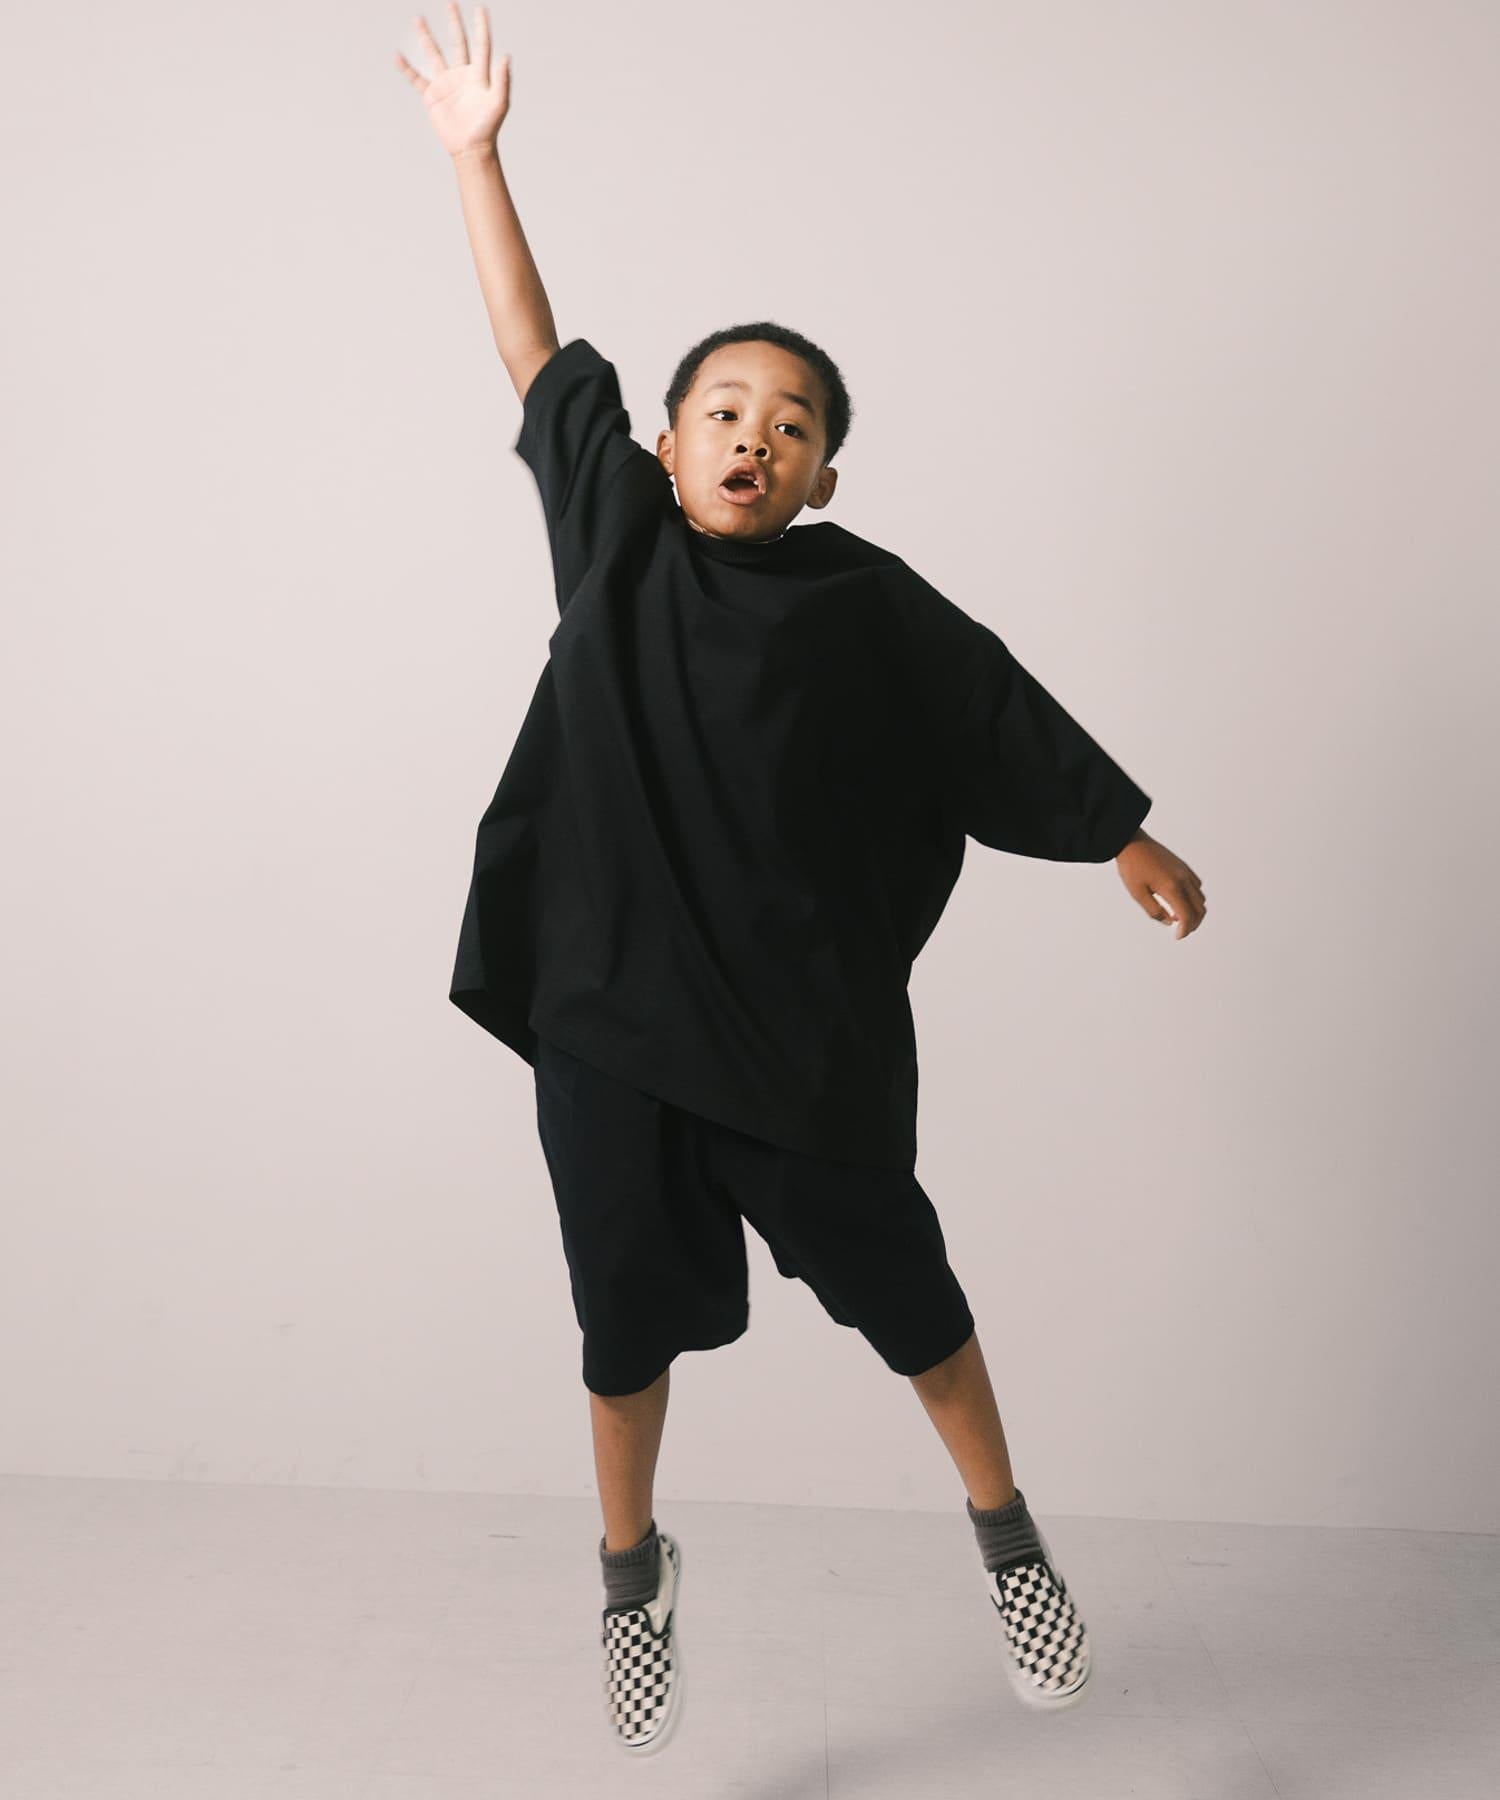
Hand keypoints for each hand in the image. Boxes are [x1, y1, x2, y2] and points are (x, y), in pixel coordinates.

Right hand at [395, 4, 509, 157]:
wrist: (471, 149)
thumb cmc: (488, 128)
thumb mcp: (499, 104)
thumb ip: (502, 80)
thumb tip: (506, 56)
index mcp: (479, 74)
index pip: (481, 45)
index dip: (481, 27)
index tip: (480, 8)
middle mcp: (462, 74)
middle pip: (457, 42)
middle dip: (454, 22)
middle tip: (450, 2)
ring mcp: (446, 84)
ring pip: (434, 54)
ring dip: (426, 37)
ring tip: (419, 19)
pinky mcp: (432, 96)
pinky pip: (416, 78)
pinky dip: (407, 68)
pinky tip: (398, 56)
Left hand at [1115, 830, 1205, 939]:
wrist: (1132, 842)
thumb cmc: (1131, 867)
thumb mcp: (1137, 893)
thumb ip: (1154, 911)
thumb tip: (1170, 922)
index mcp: (1172, 888)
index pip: (1187, 916)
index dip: (1185, 930)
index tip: (1177, 936)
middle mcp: (1183, 880)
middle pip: (1199, 909)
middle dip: (1193, 924)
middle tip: (1181, 931)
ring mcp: (1185, 872)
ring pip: (1200, 898)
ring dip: (1194, 911)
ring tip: (1178, 917)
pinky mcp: (1183, 867)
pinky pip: (1196, 886)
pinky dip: (1193, 898)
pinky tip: (1179, 901)